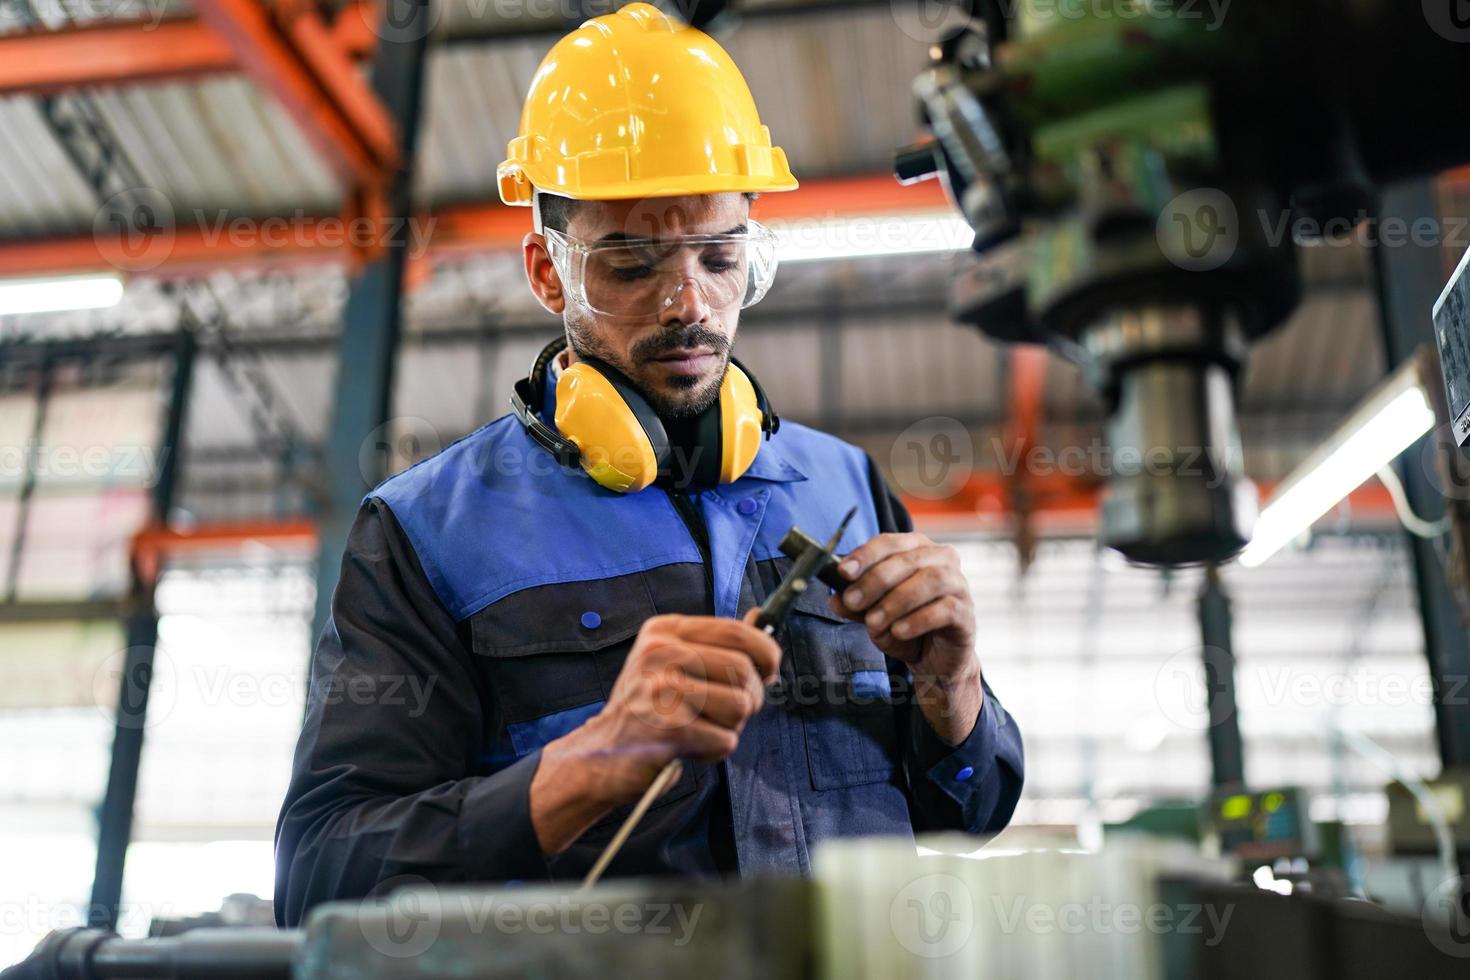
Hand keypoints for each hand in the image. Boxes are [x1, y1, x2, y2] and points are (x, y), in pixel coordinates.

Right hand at [530, 609, 778, 853]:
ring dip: (731, 726)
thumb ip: (719, 645)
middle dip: (751, 697)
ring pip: (740, 705)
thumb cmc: (647, 710)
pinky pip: (725, 739)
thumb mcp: (675, 664)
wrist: (600, 756)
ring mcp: (661, 688)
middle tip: (730, 712)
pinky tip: (690, 746)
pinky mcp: (667, 727)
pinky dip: (715, 750)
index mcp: (665, 631)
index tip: (767, 672)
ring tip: (702, 728)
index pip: (737, 631)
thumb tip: (761, 621)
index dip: (766, 653)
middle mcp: (660, 653)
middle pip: (744, 670)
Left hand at [827, 532, 982, 743]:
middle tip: (853, 601)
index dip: (865, 555)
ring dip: (897, 600)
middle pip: (908, 559)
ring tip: (874, 622)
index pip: (889, 542)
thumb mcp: (872, 615)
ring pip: (931, 580)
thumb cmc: (905, 626)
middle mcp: (942, 559)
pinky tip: (899, 631)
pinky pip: (946, 609)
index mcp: (916, 548)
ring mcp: (958, 585)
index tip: (843, 572)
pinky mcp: (966, 613)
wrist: (934, 659)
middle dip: (876, 580)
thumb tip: (836, 600)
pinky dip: (918, 619)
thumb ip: (855, 605)